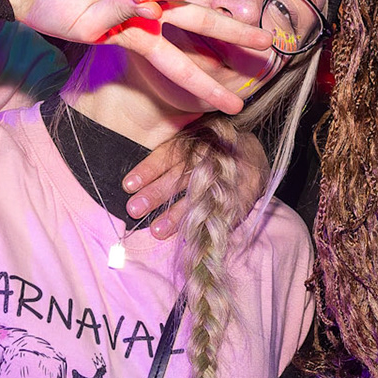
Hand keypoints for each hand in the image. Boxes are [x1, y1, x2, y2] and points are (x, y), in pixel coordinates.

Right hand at [5, 0, 272, 113]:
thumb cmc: (52, 10)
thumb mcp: (85, 27)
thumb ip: (119, 17)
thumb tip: (149, 2)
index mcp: (140, 38)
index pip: (182, 65)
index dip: (208, 86)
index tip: (237, 107)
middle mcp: (150, 11)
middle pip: (202, 22)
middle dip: (234, 32)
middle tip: (267, 42)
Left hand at [121, 130, 270, 238]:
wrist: (251, 153)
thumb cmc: (210, 148)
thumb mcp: (190, 142)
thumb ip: (167, 159)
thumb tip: (131, 184)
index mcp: (195, 141)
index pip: (168, 155)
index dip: (148, 170)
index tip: (127, 185)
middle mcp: (210, 156)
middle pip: (179, 177)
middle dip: (156, 194)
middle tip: (134, 210)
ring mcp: (229, 176)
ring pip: (199, 197)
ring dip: (176, 215)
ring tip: (156, 231)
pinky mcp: (243, 194)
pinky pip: (223, 211)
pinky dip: (205, 225)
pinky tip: (189, 237)